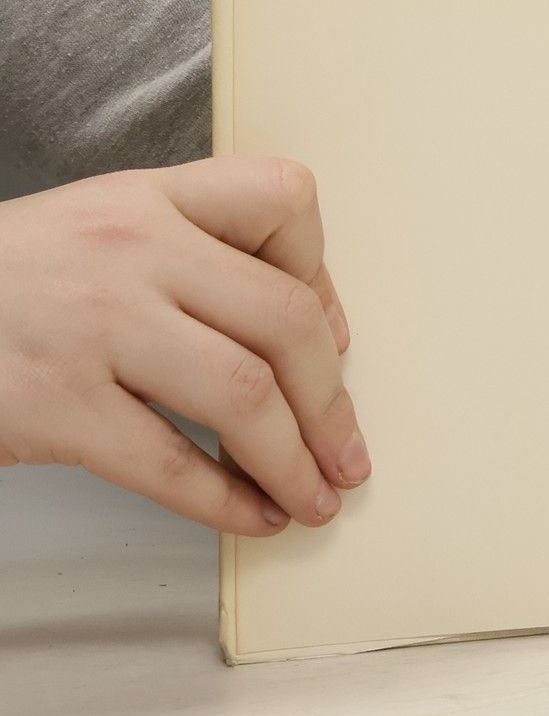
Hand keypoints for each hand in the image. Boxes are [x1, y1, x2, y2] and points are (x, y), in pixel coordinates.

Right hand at [0, 157, 366, 534]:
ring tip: (316, 497)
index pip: (281, 199)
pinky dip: (226, 500)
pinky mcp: (52, 403)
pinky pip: (169, 461)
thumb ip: (190, 257)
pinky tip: (251, 516)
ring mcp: (91, 326)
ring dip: (296, 460)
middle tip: (348, 454)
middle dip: (333, 401)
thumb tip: (304, 334)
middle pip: (285, 320)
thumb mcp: (97, 230)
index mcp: (147, 199)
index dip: (324, 274)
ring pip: (244, 394)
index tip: (333, 336)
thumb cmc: (4, 285)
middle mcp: (128, 250)